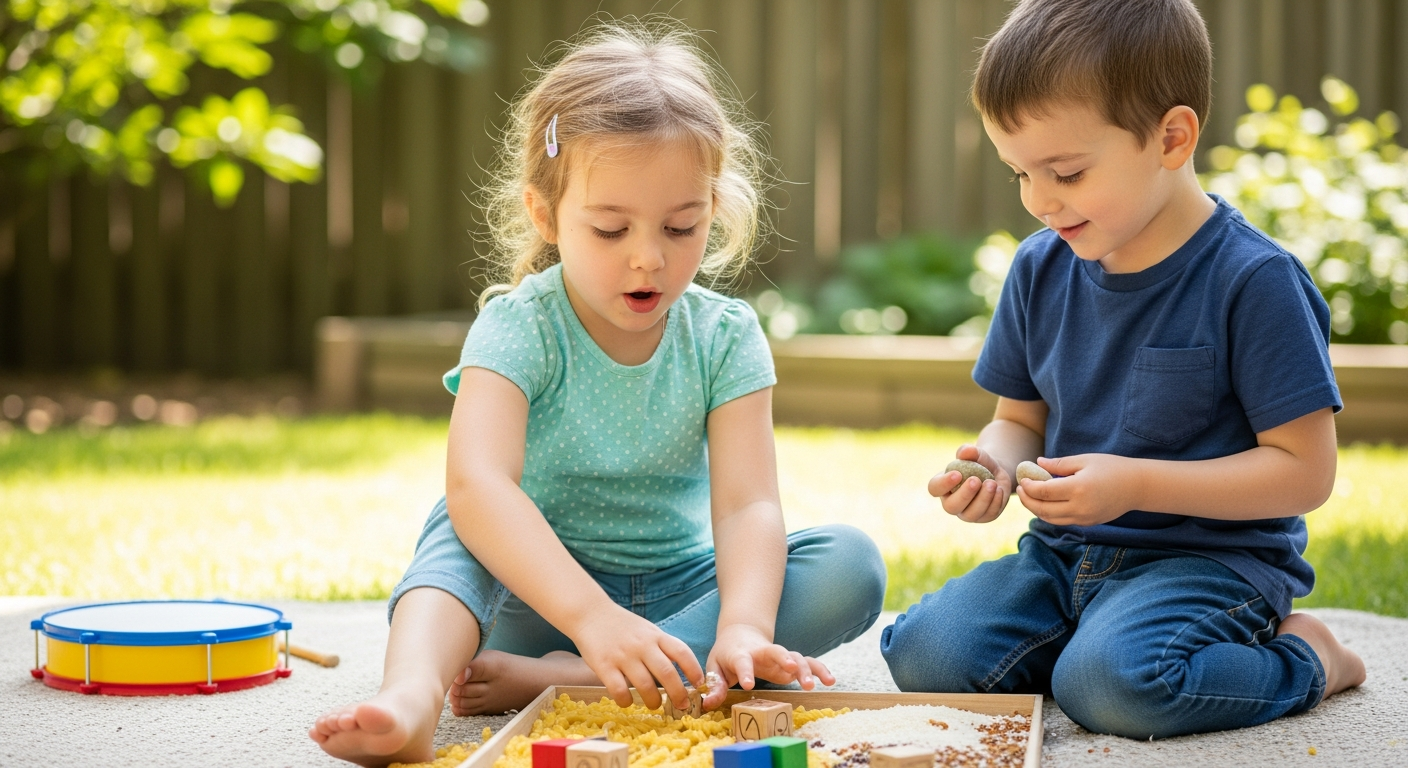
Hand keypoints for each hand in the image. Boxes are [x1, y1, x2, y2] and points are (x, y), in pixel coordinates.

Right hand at [571, 602, 703, 710]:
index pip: (682, 652)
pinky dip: (626, 701)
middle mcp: (642, 645)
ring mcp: (623, 656)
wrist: (590, 613)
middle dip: (678, 694)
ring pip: (645, 686)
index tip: (699, 684)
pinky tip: (627, 701)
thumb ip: (662, 646)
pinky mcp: (604, 665)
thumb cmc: (622, 625)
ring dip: (653, 701)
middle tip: (682, 705)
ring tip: (654, 704)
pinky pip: (620, 691)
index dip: (694, 670)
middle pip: (667, 673)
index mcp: (655, 635)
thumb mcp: (647, 630)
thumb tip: (682, 672)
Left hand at [700, 623, 834, 709]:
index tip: (748, 684)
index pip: (742, 661)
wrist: (741, 633)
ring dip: (804, 669)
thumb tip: (708, 703)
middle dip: (784, 659)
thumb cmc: (726, 655)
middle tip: (791, 669)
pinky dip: (819, 669)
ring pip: (795, 656)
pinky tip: (830, 680)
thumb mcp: (715, 668)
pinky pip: (808, 663)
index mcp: (741, 654)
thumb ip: (714, 685)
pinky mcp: (791, 663)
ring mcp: (779, 657)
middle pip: (775, 651)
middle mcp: (763, 653)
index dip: (745, 672)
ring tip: (811, 685)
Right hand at [927, 444, 1011, 522]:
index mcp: (943, 486)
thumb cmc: (979, 462)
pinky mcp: (984, 517)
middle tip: (975, 480)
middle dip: (964, 495)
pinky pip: (988, 515)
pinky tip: (999, 490)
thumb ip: (969, 451)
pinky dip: (995, 502)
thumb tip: (964, 452)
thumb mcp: (976, 453)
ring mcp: (967, 513)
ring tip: (992, 483)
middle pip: (951, 507)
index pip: (935, 488)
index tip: (957, 474)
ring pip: (971, 514)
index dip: (943, 484)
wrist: (995, 473)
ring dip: (982, 499)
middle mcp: (952, 502)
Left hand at [1015, 454, 1137, 525]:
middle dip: (1027, 500)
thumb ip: (1059, 464)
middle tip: (1021, 489)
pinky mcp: (1088, 523)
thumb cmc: (1112, 468)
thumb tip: (1037, 463)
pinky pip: (1062, 521)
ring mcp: (1084, 518)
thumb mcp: (1085, 460)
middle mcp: (1079, 507)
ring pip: (1050, 519)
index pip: (1043, 492)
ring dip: (1036, 509)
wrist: (1137, 486)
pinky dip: (1050, 514)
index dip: (1029, 486)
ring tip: (1030, 496)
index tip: (1023, 479)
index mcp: (1077, 489)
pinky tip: (1046, 503)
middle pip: (1042, 509)